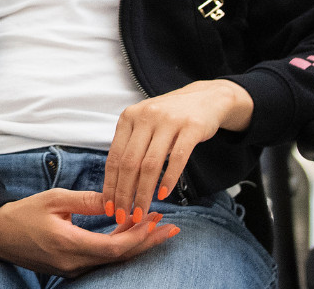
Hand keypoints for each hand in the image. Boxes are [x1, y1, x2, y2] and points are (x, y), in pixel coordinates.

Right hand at [0, 189, 174, 275]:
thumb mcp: (55, 199)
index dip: (137, 236)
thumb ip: (87, 200)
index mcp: (68, 244)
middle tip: (171, 228)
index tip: (154, 220)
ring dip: (137, 245)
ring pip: (113, 261)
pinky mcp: (71, 268)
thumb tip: (116, 198)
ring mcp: (72, 269)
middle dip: (147, 242)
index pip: (113, 247)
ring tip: (158, 229)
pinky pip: (102, 260)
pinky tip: (132, 236)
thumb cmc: (24, 213)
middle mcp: (73, 262)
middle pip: (119, 258)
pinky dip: (120, 247)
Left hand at [101, 80, 251, 218]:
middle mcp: (145, 116)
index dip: (110, 185)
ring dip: (144, 192)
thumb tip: (115, 186)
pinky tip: (163, 195)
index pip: (114, 157)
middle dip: (124, 194)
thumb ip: (130, 148)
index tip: (108, 207)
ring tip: (141, 211)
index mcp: (128, 118)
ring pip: (151, 164)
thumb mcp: (144, 125)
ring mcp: (168, 121)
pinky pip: (178, 158)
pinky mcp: (191, 127)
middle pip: (129, 163)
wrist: (205, 98)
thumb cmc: (170, 119)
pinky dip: (169, 179)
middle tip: (122, 216)